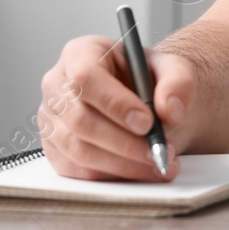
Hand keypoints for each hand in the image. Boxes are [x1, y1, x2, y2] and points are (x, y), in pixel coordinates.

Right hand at [38, 34, 197, 181]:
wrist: (143, 102)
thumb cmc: (150, 80)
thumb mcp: (173, 68)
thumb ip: (178, 82)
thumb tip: (170, 109)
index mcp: (80, 53)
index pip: (86, 78)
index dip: (114, 103)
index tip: (147, 122)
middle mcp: (57, 85)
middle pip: (81, 120)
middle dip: (125, 143)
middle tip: (160, 151)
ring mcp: (50, 119)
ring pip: (79, 150)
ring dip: (123, 164)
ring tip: (159, 163)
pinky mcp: (54, 149)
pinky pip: (78, 170)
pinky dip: (112, 175)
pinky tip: (140, 170)